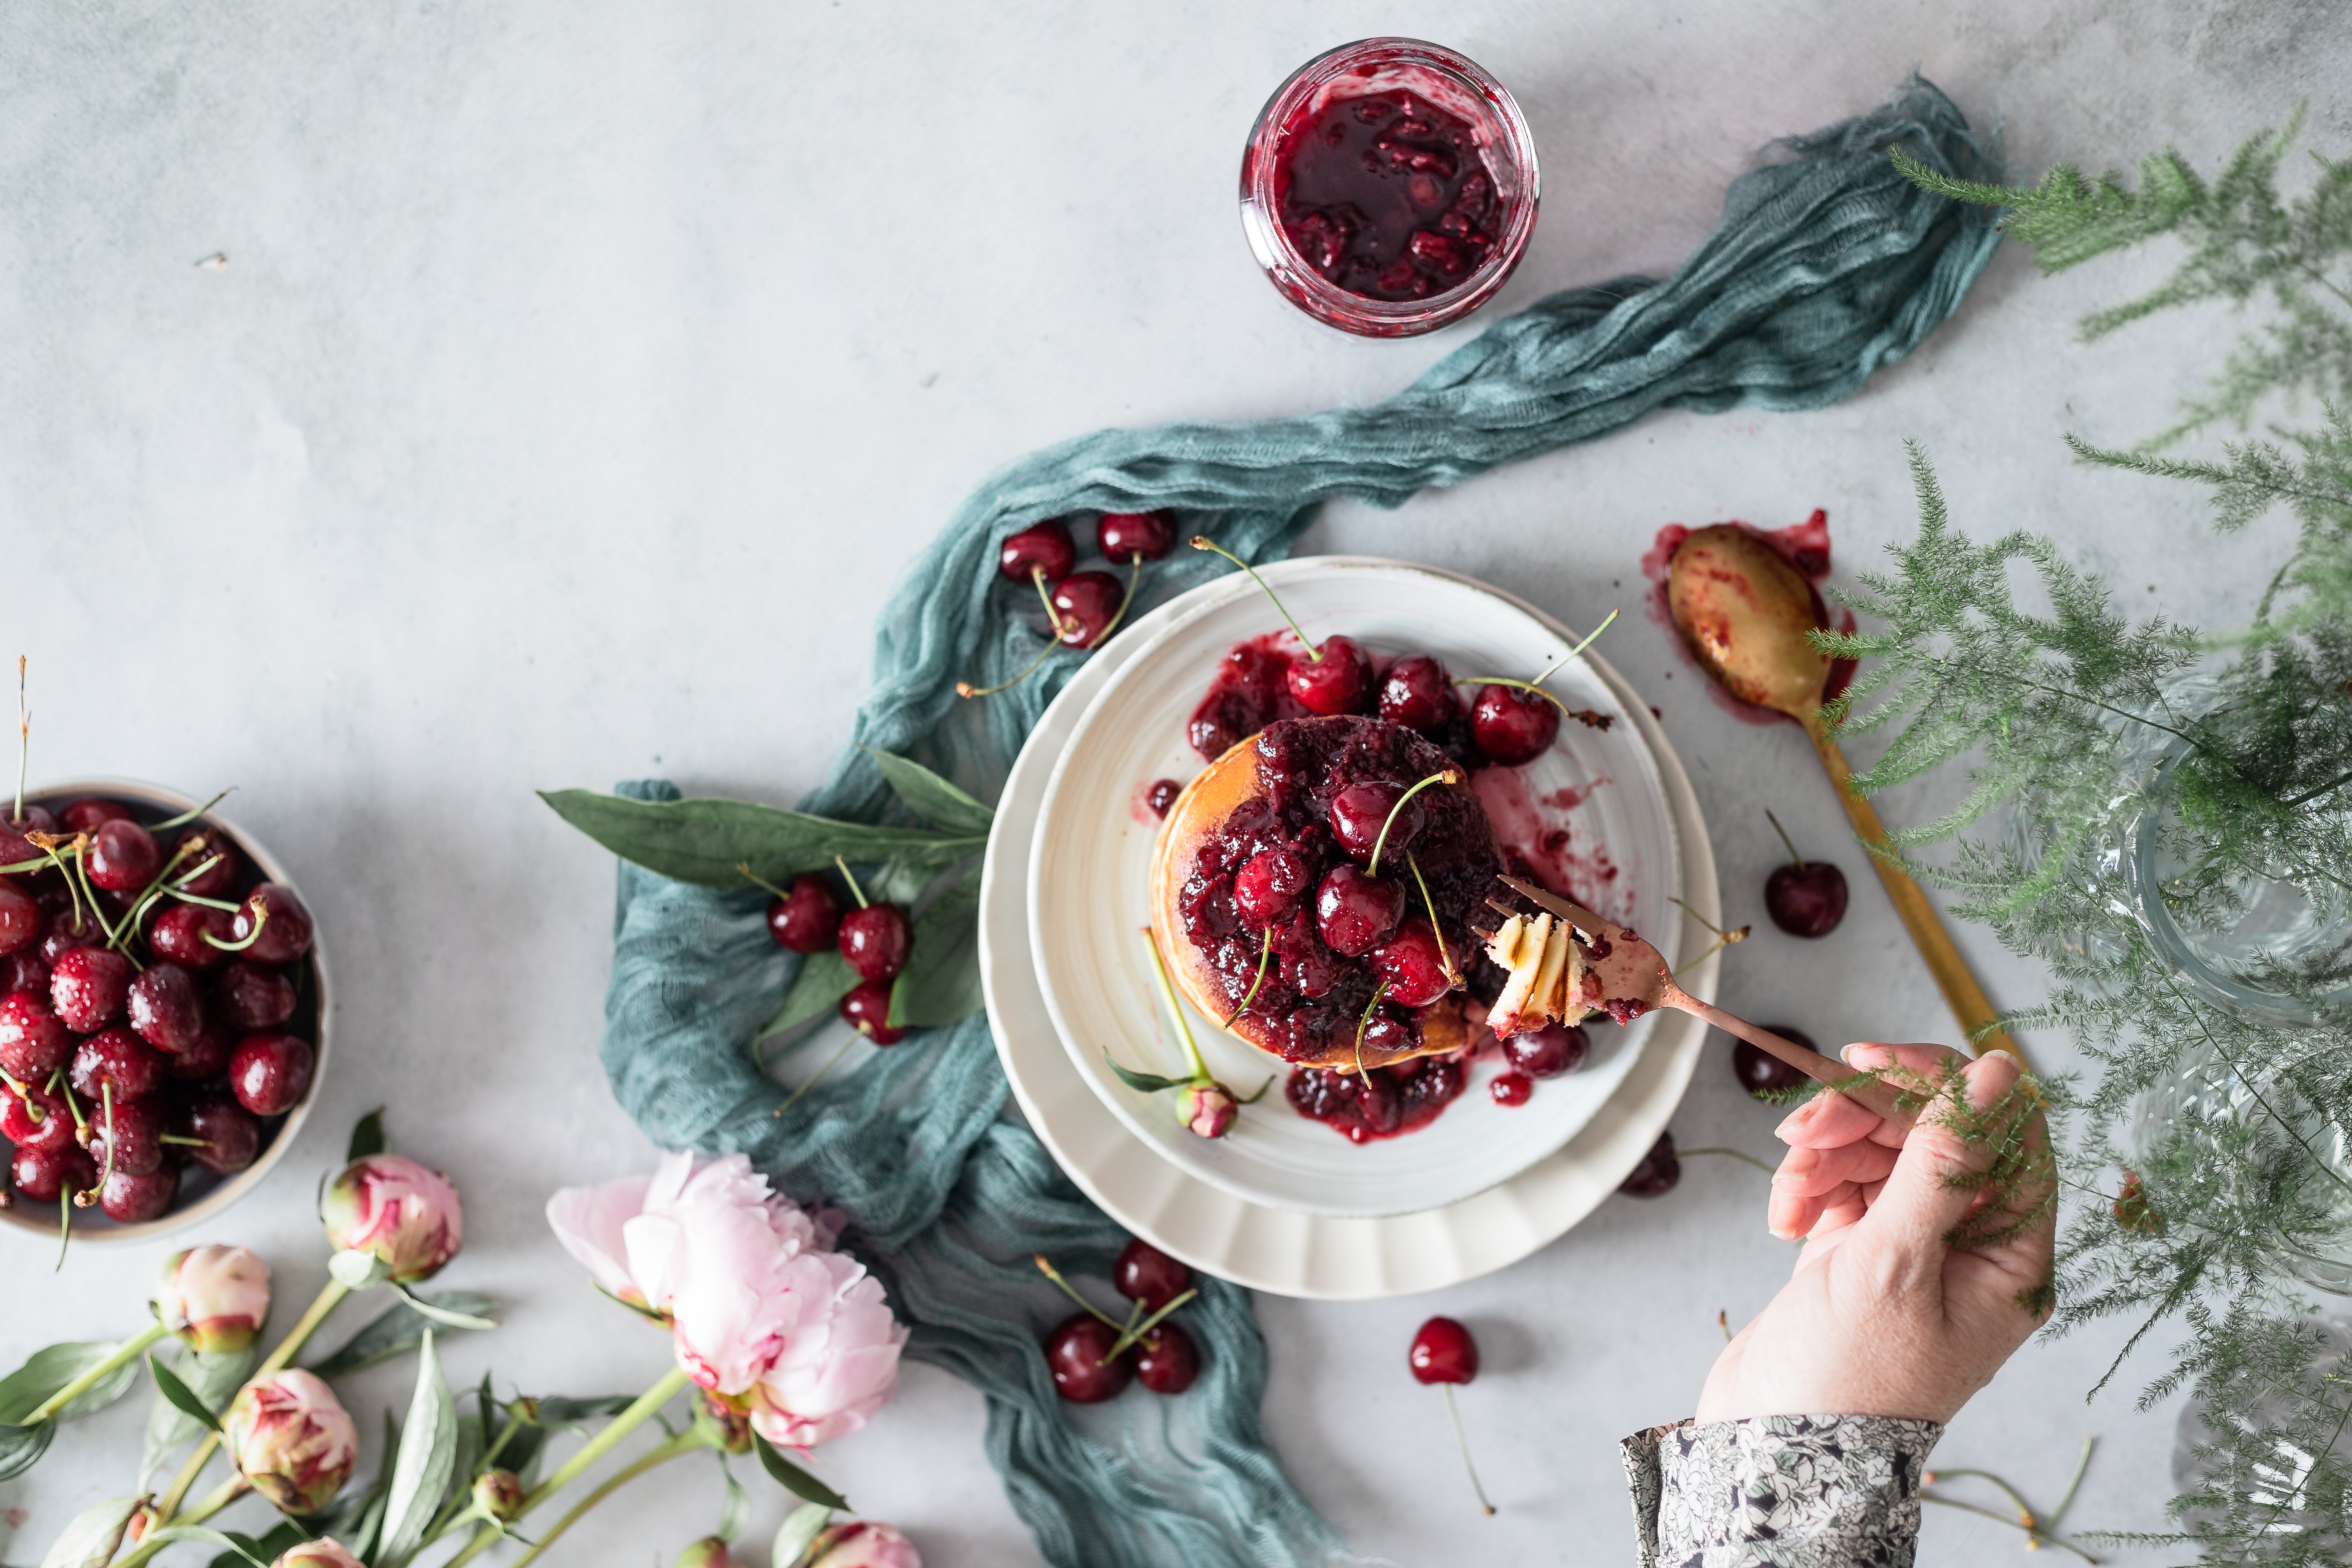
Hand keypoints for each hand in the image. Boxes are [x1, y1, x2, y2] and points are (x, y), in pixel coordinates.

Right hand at [1695, 1042, 2055, 1425]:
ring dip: (1827, 1154)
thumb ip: (1945, 1159)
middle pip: (1931, 1133)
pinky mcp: (1860, 1251)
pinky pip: (1843, 1185)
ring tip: (1791, 1188)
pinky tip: (1786, 1219)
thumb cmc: (1849, 1378)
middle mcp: (1969, 1245)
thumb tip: (1998, 1072)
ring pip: (1879, 1153)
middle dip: (1864, 1119)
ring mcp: (1913, 1247)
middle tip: (1807, 1125)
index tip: (1872, 1060)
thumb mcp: (1897, 1260)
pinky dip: (1808, 1187)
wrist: (1775, 1448)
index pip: (2005, 1132)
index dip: (1945, 1083)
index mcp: (2009, 1255)